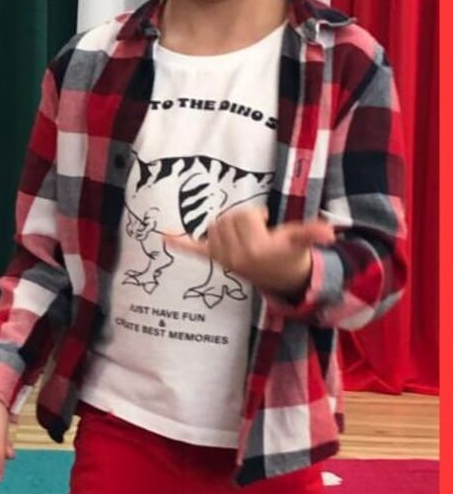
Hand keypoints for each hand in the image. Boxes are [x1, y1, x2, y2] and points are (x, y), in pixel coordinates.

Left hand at [161, 209, 334, 299]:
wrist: (282, 278)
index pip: (243, 215)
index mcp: (255, 249)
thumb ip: (311, 233)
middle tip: (257, 229)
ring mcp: (222, 259)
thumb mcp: (299, 240)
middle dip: (242, 218)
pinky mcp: (215, 260)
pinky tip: (163, 236)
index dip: (257, 215)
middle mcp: (234, 256)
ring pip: (214, 227)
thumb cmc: (290, 253)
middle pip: (226, 219)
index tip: (267, 222)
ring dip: (226, 226)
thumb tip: (330, 233)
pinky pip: (195, 250)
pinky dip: (179, 242)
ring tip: (244, 234)